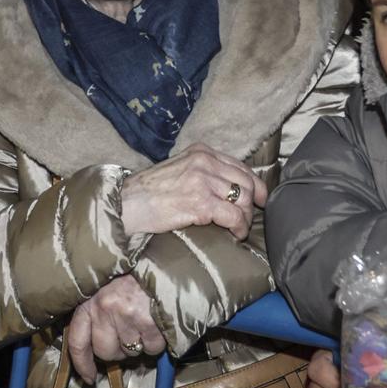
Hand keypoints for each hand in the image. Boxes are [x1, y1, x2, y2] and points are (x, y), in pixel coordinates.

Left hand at [63, 274, 165, 383]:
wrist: (164, 259)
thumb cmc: (135, 272)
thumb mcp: (106, 285)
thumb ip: (98, 312)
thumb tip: (98, 346)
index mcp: (89, 300)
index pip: (77, 341)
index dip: (83, 364)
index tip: (89, 378)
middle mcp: (103, 308)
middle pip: (105, 352)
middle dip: (118, 351)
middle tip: (130, 335)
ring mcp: (125, 315)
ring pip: (130, 352)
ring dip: (139, 344)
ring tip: (145, 322)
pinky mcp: (147, 320)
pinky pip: (151, 348)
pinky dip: (157, 342)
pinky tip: (157, 324)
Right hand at [120, 145, 264, 239]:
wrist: (126, 204)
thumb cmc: (148, 192)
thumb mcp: (179, 170)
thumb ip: (203, 172)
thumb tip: (229, 188)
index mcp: (200, 152)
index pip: (240, 166)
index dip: (255, 184)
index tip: (261, 199)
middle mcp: (204, 161)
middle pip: (247, 181)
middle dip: (254, 203)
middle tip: (250, 219)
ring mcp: (203, 181)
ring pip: (243, 200)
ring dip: (246, 219)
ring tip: (239, 229)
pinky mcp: (200, 203)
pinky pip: (234, 217)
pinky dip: (239, 228)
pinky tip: (234, 235)